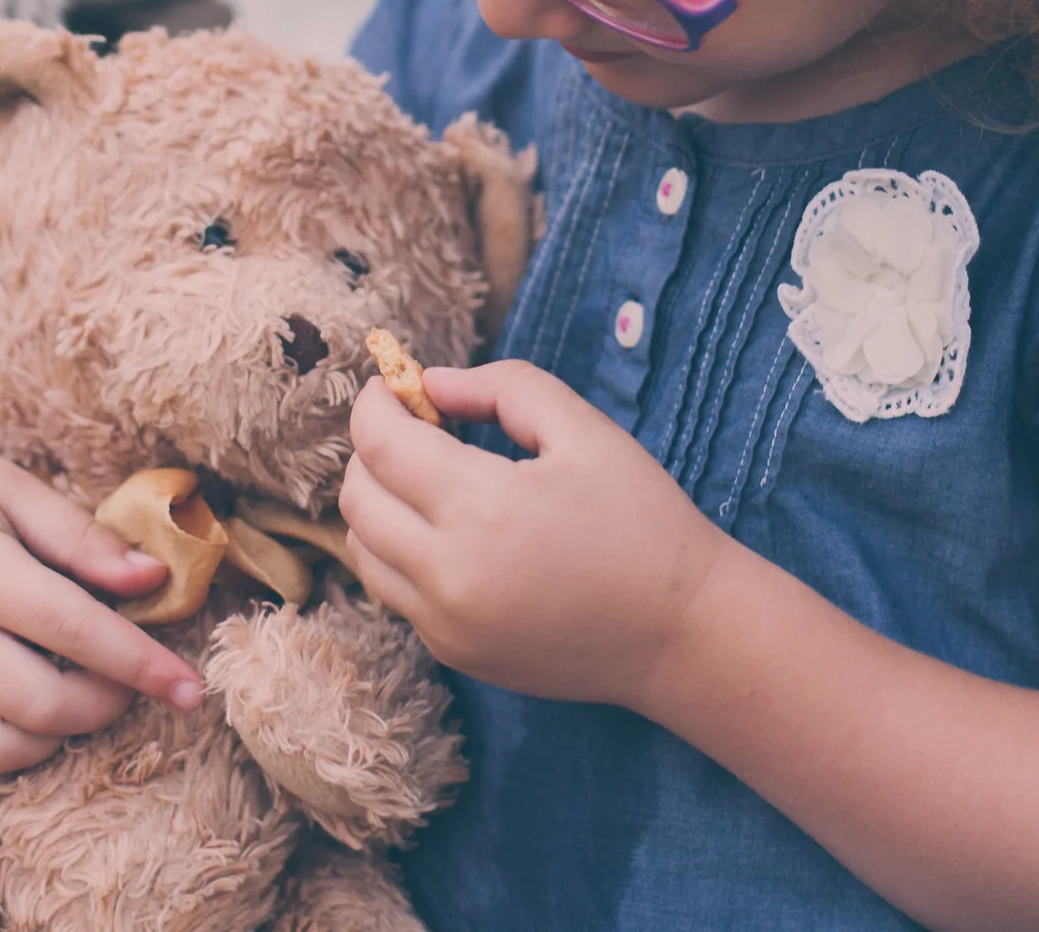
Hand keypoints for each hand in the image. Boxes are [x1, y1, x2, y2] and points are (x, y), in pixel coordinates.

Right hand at [0, 393, 205, 777]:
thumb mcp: (12, 486)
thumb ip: (80, 537)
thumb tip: (152, 579)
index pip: (78, 632)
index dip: (143, 666)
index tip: (193, 689)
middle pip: (41, 703)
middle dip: (106, 706)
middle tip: (128, 684)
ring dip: (54, 740)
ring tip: (76, 701)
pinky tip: (23, 720)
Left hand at [337, 361, 733, 710]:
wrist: (680, 632)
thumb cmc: (641, 520)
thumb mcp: (583, 430)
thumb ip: (502, 388)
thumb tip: (431, 385)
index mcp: (481, 508)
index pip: (380, 445)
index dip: (373, 403)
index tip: (392, 385)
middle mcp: (448, 574)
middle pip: (358, 499)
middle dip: (372, 450)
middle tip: (415, 428)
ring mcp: (445, 624)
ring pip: (363, 551)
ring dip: (378, 505)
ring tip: (427, 480)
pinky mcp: (454, 653)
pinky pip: (395, 592)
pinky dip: (401, 553)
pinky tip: (451, 533)